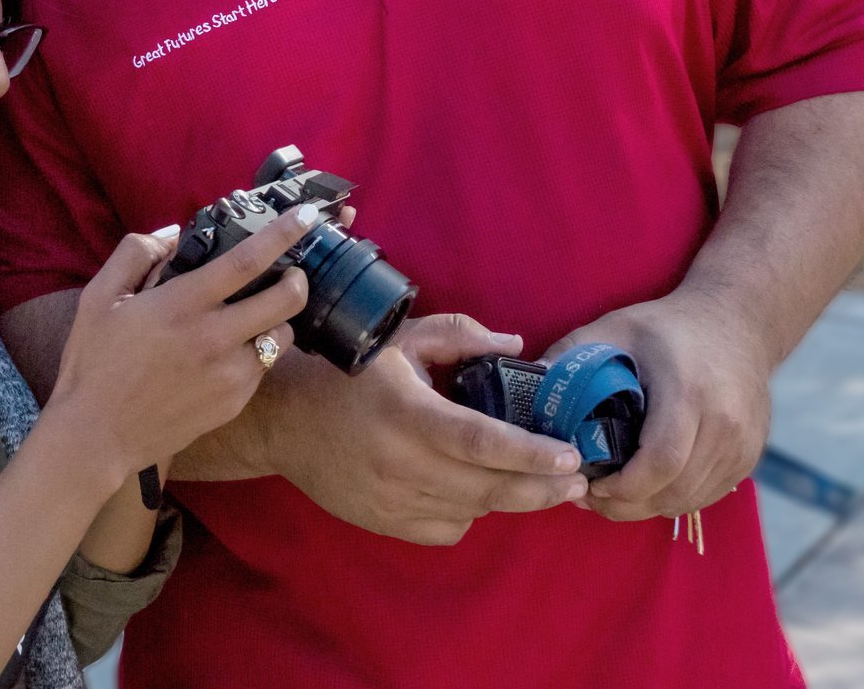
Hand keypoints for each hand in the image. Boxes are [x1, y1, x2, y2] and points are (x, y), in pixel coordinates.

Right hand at [45, 208, 311, 480]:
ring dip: (278, 320)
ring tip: (256, 317)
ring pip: (282, 338)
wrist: (97, 435)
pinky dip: (257, 353)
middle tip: (292, 271)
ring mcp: (229, 375)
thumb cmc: (94, 362)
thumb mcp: (99, 297)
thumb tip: (173, 233)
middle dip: (299, 279)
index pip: (246, 261)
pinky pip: (262, 369)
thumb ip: (135, 254)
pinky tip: (230, 353)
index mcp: (182, 305)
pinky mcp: (234, 403)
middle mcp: (214, 338)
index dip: (282, 233)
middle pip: (286, 300)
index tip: (306, 215)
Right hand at [265, 315, 586, 545]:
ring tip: (544, 486)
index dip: (530, 453)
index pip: (480, 441)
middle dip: (543, 487)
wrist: (284, 421)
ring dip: (513, 500)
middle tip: (578, 480)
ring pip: (474, 511)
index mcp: (407, 413)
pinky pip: (448, 529)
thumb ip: (460, 335)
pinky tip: (478, 493)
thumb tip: (516, 346)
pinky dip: (472, 514)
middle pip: (489, 488)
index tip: (570, 455)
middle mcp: (401, 462)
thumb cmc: (346, 372)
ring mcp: (392, 499)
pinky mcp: (386, 523)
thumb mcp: (399, 339)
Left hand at [543, 292, 773, 521]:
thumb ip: (568, 356)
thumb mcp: (613, 329)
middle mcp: (725, 424)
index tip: (589, 486)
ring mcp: (744, 444)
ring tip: (611, 495)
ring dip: (648, 506)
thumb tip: (522, 385)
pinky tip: (644, 488)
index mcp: (689, 392)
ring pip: (691, 499)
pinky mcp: (750, 457)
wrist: (737, 323)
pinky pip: (708, 495)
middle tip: (589, 498)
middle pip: (674, 490)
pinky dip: (673, 499)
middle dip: (627, 504)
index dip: (623, 487)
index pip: (660, 462)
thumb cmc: (666, 327)